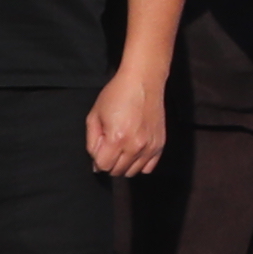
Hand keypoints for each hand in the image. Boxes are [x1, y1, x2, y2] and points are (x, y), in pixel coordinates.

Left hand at [84, 62, 169, 179]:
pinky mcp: (160, 145)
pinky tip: (134, 151)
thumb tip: (96, 164)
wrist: (143, 81)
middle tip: (111, 145)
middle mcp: (135, 146)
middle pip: (118, 171)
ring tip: (122, 147)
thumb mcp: (94, 116)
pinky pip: (148, 167)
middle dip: (110, 162)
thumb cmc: (117, 94)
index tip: (101, 146)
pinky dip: (139, 164)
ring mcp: (150, 147)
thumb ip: (92, 143)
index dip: (98, 158)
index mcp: (117, 139)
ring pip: (132, 172)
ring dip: (124, 164)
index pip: (103, 166)